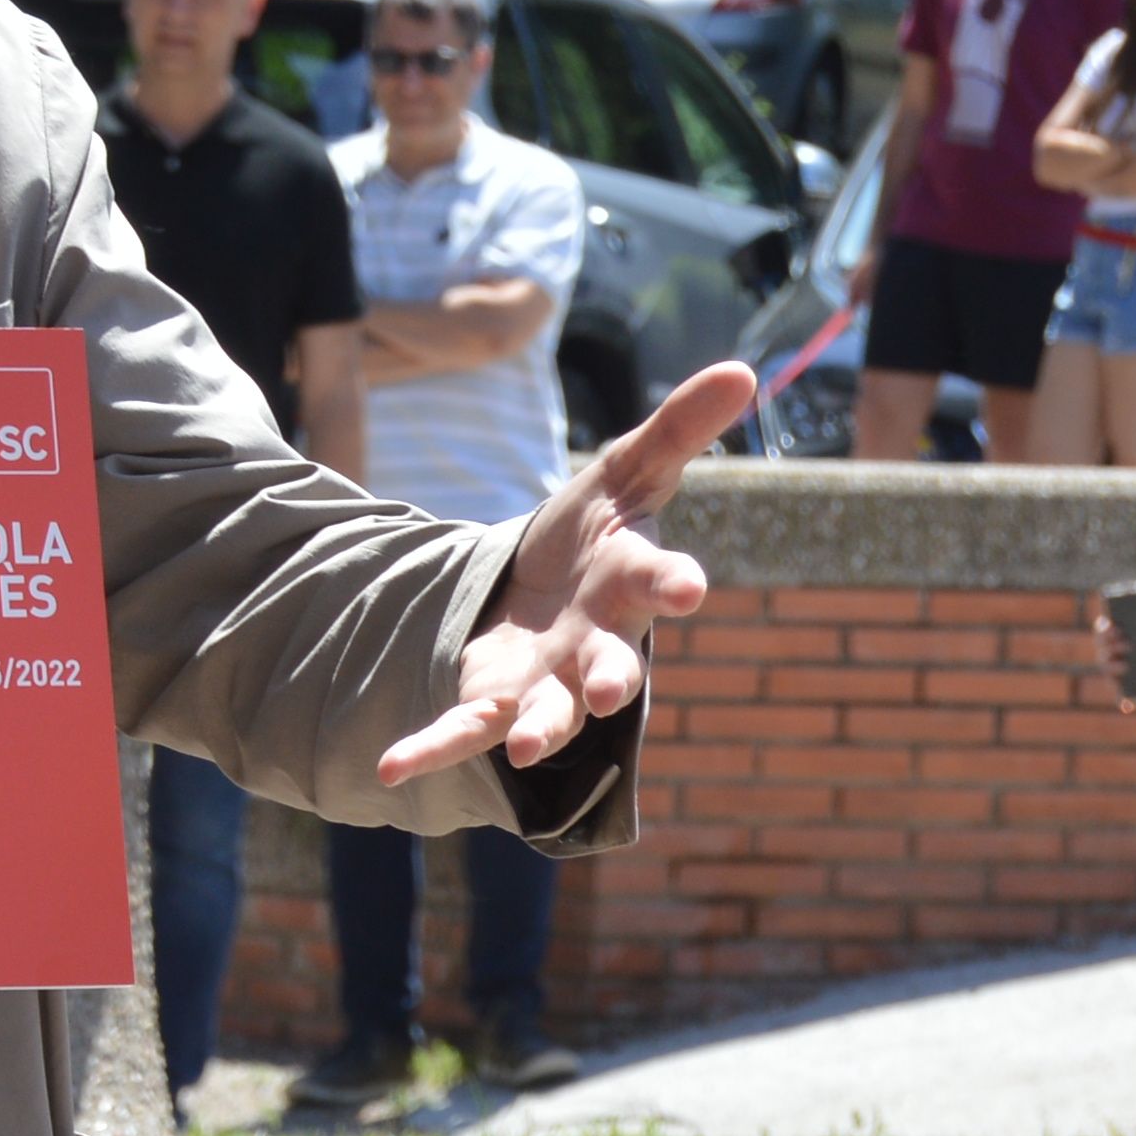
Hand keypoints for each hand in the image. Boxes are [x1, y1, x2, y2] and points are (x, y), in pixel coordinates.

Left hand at [375, 364, 751, 785]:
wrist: (538, 587)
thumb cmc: (594, 534)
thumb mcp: (626, 472)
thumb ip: (678, 429)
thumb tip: (744, 369)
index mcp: (632, 582)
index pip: (659, 580)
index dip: (673, 583)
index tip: (688, 588)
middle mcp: (597, 643)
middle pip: (613, 666)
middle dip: (613, 678)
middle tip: (612, 693)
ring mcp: (547, 681)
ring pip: (550, 714)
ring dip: (540, 730)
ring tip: (528, 746)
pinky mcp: (493, 699)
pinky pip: (462, 731)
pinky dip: (430, 751)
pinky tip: (391, 767)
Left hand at [1096, 589, 1135, 713]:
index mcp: (1135, 659)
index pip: (1123, 680)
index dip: (1122, 694)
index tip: (1126, 705)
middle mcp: (1121, 649)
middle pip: (1108, 664)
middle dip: (1111, 667)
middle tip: (1124, 665)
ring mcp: (1114, 635)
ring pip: (1102, 648)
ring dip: (1108, 647)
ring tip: (1123, 640)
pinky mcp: (1110, 618)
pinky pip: (1100, 629)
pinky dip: (1102, 630)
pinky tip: (1110, 628)